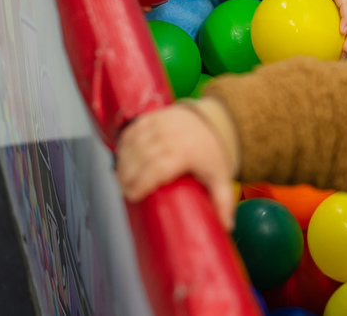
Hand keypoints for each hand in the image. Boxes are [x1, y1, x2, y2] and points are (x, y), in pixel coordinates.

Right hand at [115, 104, 236, 228]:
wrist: (211, 119)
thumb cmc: (212, 152)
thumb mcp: (221, 176)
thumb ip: (223, 202)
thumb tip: (225, 227)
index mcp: (186, 151)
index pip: (156, 168)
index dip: (141, 183)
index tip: (133, 196)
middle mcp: (170, 135)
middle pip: (140, 158)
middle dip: (128, 177)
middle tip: (126, 192)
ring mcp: (159, 124)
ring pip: (132, 145)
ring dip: (123, 164)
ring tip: (121, 180)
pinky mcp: (151, 118)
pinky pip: (131, 132)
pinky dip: (123, 147)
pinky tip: (122, 161)